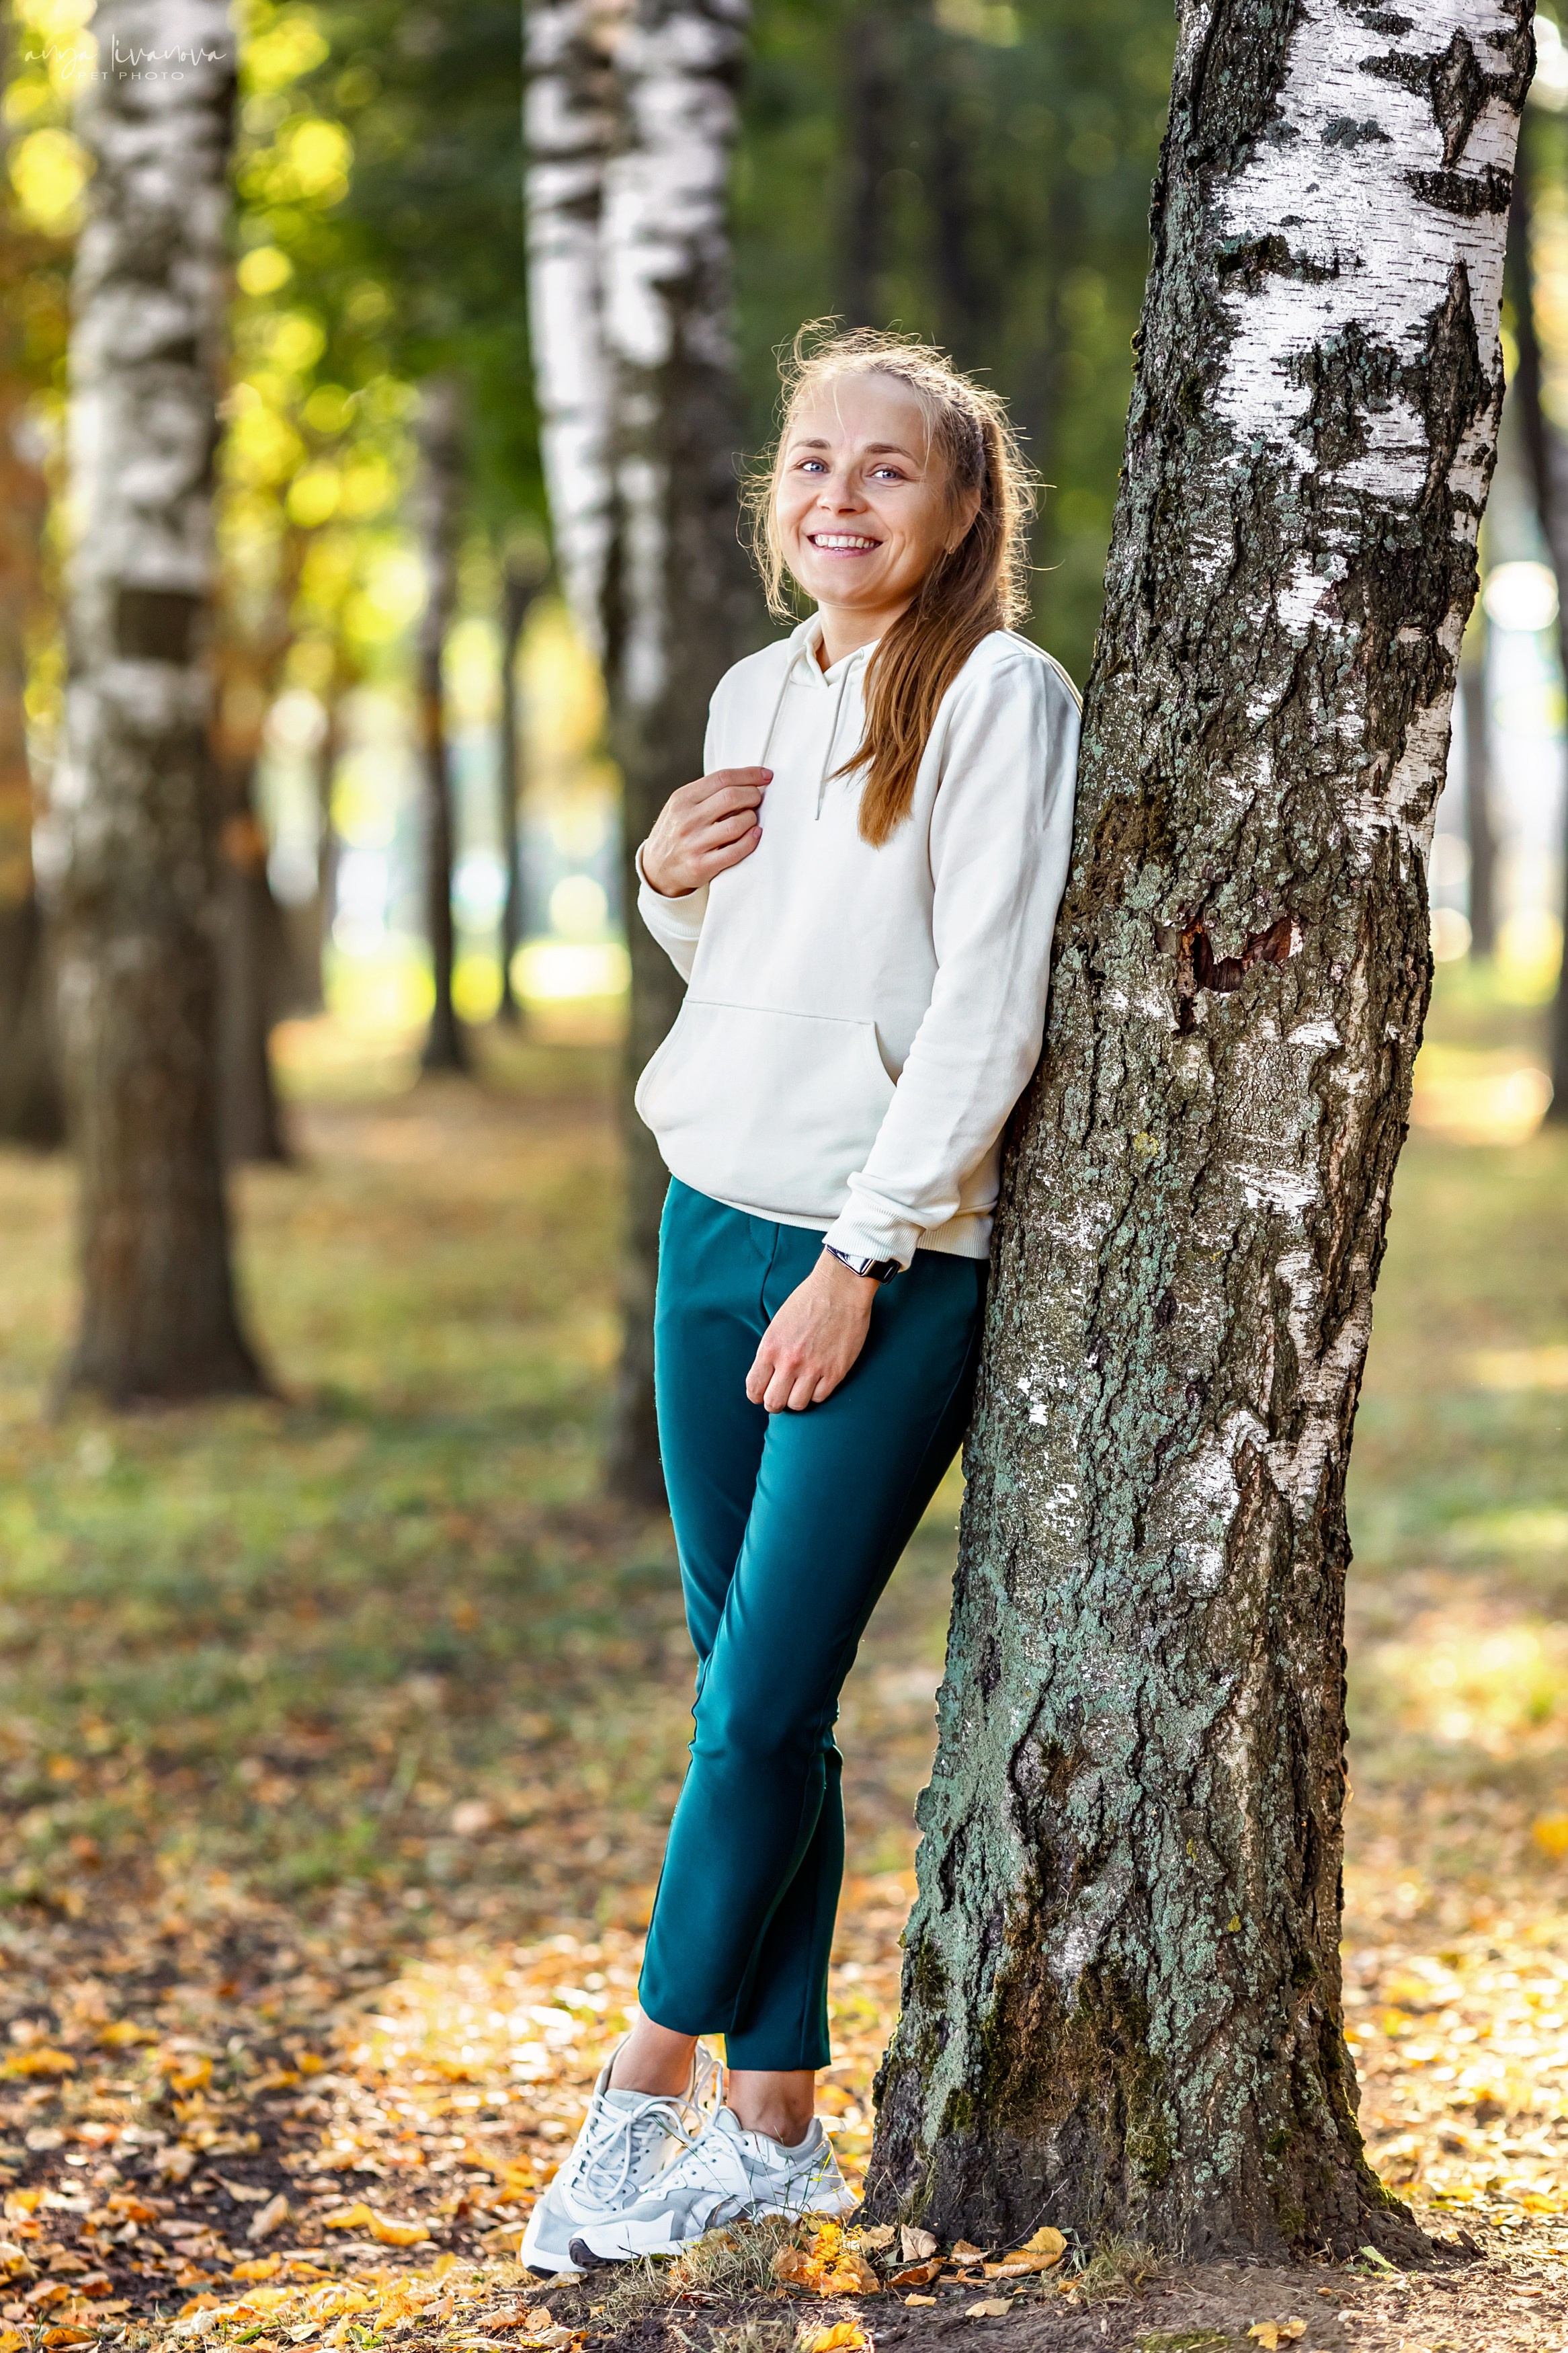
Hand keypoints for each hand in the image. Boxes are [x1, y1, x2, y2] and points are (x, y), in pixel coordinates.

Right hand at [641, 767, 770, 896]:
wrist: (656, 869)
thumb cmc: (677, 832)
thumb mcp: (682, 806)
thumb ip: (708, 793)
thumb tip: (748, 780)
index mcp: (682, 799)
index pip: (722, 778)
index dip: (749, 775)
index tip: (766, 776)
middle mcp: (686, 819)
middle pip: (731, 797)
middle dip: (753, 795)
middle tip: (758, 799)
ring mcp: (693, 843)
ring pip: (737, 824)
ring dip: (752, 819)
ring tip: (751, 820)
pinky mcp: (701, 866)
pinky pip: (735, 851)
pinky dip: (751, 841)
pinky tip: (754, 835)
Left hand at [746, 1252, 878, 1412]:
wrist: (840, 1288)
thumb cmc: (807, 1301)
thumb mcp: (777, 1324)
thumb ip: (771, 1351)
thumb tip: (768, 1376)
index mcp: (770, 1347)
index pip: (754, 1388)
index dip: (757, 1395)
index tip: (763, 1393)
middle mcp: (789, 1361)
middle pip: (774, 1403)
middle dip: (775, 1402)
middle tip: (782, 1394)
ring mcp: (813, 1368)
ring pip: (797, 1405)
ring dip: (798, 1399)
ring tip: (802, 1387)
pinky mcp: (835, 1371)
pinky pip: (820, 1398)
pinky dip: (817, 1392)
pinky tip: (818, 1380)